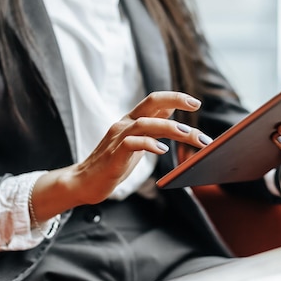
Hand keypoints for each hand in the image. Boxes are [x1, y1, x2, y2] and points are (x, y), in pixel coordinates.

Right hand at [31, 91, 211, 221]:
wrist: (84, 182)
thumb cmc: (113, 163)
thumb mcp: (136, 141)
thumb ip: (151, 126)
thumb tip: (170, 110)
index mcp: (131, 120)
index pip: (155, 100)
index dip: (175, 97)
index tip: (195, 102)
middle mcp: (125, 123)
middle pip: (151, 102)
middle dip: (175, 100)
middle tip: (196, 106)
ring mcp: (118, 138)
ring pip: (146, 123)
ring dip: (170, 127)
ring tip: (189, 134)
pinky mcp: (114, 155)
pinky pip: (132, 144)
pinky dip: (149, 144)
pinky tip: (162, 150)